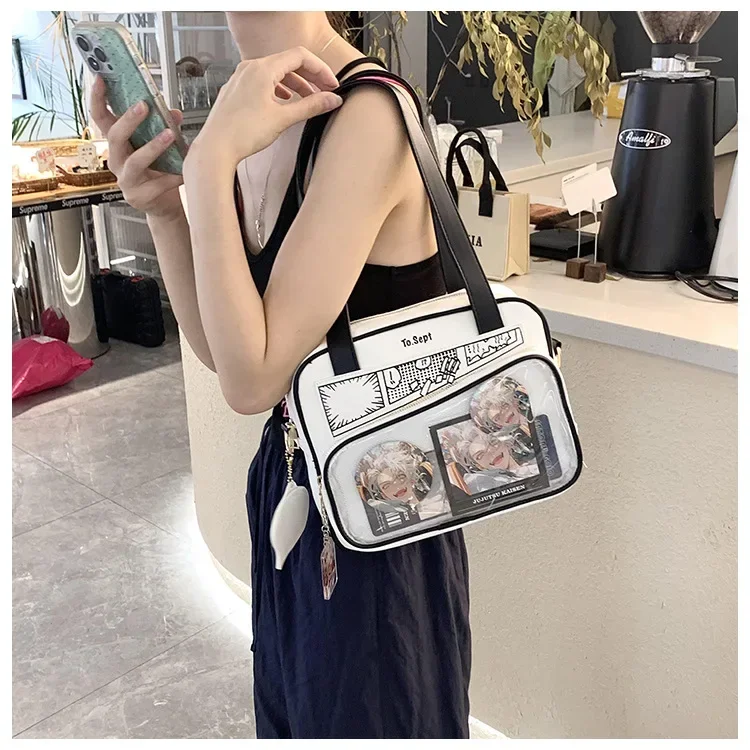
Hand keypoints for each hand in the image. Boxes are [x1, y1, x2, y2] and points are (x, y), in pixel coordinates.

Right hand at [90, 76, 185, 219]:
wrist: (163, 205)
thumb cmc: (157, 172)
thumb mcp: (157, 146)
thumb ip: (164, 127)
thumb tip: (174, 113)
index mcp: (117, 143)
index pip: (100, 118)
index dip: (97, 98)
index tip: (101, 79)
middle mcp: (116, 160)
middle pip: (114, 137)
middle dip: (128, 120)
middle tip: (144, 106)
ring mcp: (126, 180)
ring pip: (136, 161)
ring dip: (153, 146)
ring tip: (170, 134)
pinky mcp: (140, 196)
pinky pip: (158, 183)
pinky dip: (174, 175)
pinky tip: (185, 170)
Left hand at [188, 46, 342, 169]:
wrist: (215, 148)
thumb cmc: (243, 132)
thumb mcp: (283, 119)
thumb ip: (311, 106)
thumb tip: (332, 100)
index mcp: (263, 68)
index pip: (300, 56)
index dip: (320, 69)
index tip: (331, 85)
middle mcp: (250, 68)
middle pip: (287, 62)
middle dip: (309, 77)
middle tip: (324, 91)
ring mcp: (241, 78)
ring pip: (275, 73)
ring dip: (295, 83)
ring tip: (307, 99)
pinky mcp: (236, 90)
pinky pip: (262, 81)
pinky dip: (278, 89)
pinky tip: (283, 102)